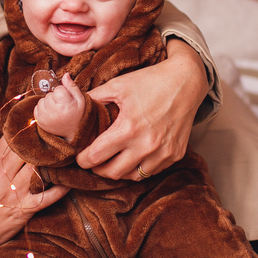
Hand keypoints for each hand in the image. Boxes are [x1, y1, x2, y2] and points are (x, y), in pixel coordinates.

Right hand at [0, 137, 68, 257]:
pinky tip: (71, 179)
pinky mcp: (25, 209)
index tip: (40, 116)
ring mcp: (15, 192)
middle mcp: (4, 175)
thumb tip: (14, 139)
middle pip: (28, 149)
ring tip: (69, 152)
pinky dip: (63, 187)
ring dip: (56, 160)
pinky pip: (50, 195)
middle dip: (44, 138)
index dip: (27, 125)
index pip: (11, 137)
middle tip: (61, 130)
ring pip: (40, 168)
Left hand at [32, 73, 83, 141]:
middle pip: (49, 94)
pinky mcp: (39, 121)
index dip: (63, 92)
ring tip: (57, 110)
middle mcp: (54, 112)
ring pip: (42, 100)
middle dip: (55, 97)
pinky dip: (43, 109)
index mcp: (66, 105)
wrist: (73, 132)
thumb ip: (72, 86)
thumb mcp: (80, 99)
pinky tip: (51, 113)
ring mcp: (45, 117)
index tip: (67, 100)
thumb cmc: (78, 114)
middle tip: (62, 106)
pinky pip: (37, 107)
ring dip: (48, 103)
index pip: (58, 89)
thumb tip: (65, 74)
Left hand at [78, 38, 207, 178]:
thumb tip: (71, 100)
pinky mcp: (174, 155)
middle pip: (112, 173)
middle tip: (93, 161)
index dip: (83, 159)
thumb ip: (94, 97)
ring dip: (118, 171)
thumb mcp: (118, 85)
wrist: (186, 82)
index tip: (80, 156)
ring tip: (112, 160)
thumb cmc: (150, 81)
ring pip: (132, 176)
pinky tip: (132, 157)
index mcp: (128, 128)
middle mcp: (146, 145)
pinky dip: (139, 168)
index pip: (96, 156)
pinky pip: (151, 171)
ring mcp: (163, 152)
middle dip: (98, 169)